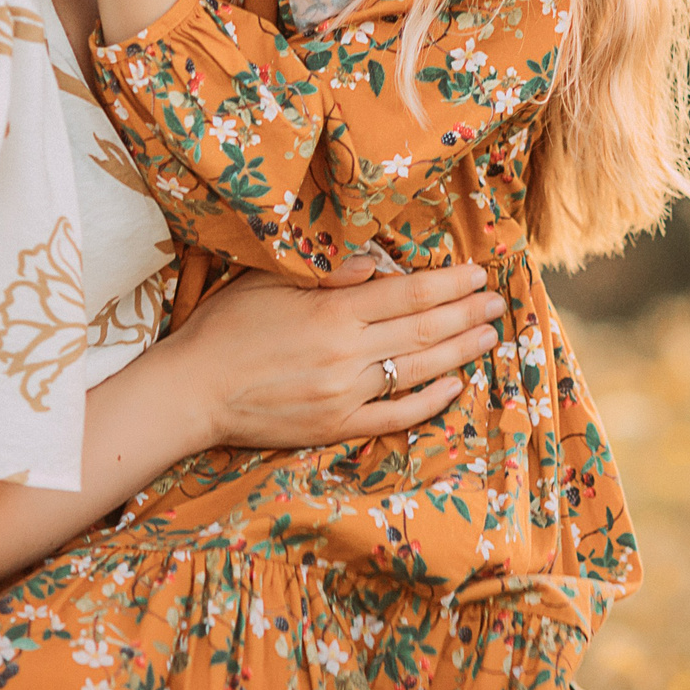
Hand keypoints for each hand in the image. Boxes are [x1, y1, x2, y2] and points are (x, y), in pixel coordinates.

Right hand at [161, 258, 505, 449]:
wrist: (192, 391)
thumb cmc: (225, 327)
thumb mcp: (270, 281)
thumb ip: (328, 271)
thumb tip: (377, 261)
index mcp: (332, 312)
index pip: (408, 294)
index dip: (449, 283)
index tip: (476, 273)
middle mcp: (346, 354)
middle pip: (423, 330)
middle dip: (466, 314)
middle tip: (497, 302)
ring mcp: (344, 395)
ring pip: (417, 370)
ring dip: (459, 352)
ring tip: (489, 337)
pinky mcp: (336, 427)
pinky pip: (395, 416)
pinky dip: (429, 401)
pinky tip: (453, 386)